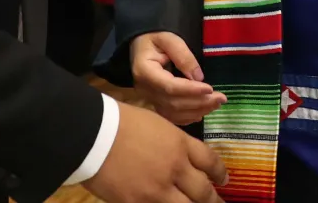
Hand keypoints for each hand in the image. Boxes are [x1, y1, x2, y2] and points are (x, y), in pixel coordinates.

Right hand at [83, 100, 226, 202]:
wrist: (93, 135)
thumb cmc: (121, 122)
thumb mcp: (157, 124)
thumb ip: (173, 145)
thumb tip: (183, 160)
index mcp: (180, 144)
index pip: (210, 161)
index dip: (220, 173)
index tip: (224, 180)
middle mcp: (175, 169)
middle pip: (203, 191)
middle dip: (214, 200)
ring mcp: (157, 190)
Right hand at [130, 32, 225, 124]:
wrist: (139, 45)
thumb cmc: (154, 38)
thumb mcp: (169, 38)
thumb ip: (183, 55)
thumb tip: (199, 77)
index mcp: (145, 72)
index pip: (170, 86)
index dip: (191, 90)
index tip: (210, 89)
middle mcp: (145, 90)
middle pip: (173, 103)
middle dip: (199, 102)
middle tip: (221, 98)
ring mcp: (148, 99)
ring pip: (173, 113)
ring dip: (197, 110)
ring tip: (216, 104)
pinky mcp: (154, 103)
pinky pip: (171, 116)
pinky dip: (187, 117)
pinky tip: (202, 113)